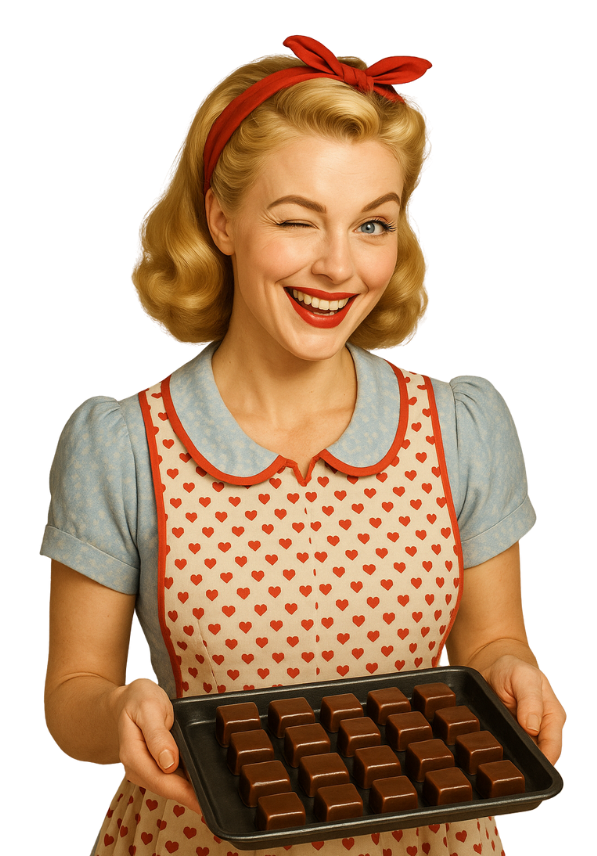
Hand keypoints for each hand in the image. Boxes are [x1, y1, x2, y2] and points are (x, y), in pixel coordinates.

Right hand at [112, 677, 201, 813]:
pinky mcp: (150, 767)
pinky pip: (168, 778)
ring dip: (187, 792)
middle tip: (217, 803)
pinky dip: (183, 782)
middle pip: (165, 787)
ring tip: (212, 796)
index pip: (161, 780)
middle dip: (189, 796)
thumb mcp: (149, 709)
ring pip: (167, 785)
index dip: (184, 793)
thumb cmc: (140, 700)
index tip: (203, 802)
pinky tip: (199, 784)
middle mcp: (135, 767)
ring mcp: (142, 769)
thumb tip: (168, 763)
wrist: (129, 699)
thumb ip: (157, 735)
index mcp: (133, 754)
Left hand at [481, 655, 566, 765]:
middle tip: (511, 766)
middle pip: (540, 756)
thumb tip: (534, 727)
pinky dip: (505, 755)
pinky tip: (496, 756)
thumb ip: (530, 700)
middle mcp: (544, 729)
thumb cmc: (512, 671)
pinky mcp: (512, 739)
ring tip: (502, 763)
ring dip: (516, 761)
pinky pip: (512, 753)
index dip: (543, 757)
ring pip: (525, 758)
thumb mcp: (522, 677)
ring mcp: (527, 737)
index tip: (528, 763)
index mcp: (553, 714)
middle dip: (527, 763)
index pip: (553, 745)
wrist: (494, 671)